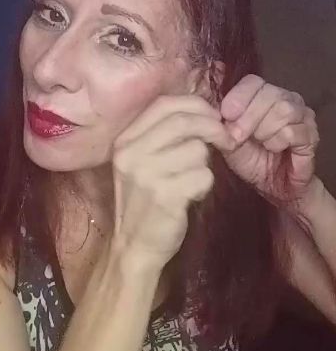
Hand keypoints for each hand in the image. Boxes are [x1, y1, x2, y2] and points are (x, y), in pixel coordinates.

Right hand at [112, 95, 234, 270]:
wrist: (133, 246)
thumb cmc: (144, 200)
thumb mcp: (141, 161)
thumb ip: (163, 135)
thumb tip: (204, 112)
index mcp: (125, 140)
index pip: (164, 104)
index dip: (196, 105)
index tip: (213, 116)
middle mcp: (132, 153)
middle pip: (184, 121)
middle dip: (213, 128)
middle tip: (226, 140)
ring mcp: (147, 174)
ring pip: (197, 150)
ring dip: (204, 165)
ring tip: (190, 180)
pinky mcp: (165, 196)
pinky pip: (203, 176)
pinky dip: (205, 186)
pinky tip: (191, 196)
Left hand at [220, 75, 318, 205]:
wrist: (274, 187)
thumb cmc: (251, 160)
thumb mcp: (228, 140)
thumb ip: (221, 122)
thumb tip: (212, 106)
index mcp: (264, 95)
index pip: (253, 82)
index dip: (238, 98)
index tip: (226, 116)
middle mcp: (286, 99)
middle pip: (269, 93)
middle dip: (249, 117)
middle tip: (239, 137)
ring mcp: (302, 115)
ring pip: (283, 110)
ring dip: (264, 130)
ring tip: (260, 143)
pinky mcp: (311, 134)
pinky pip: (293, 131)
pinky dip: (277, 142)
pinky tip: (274, 149)